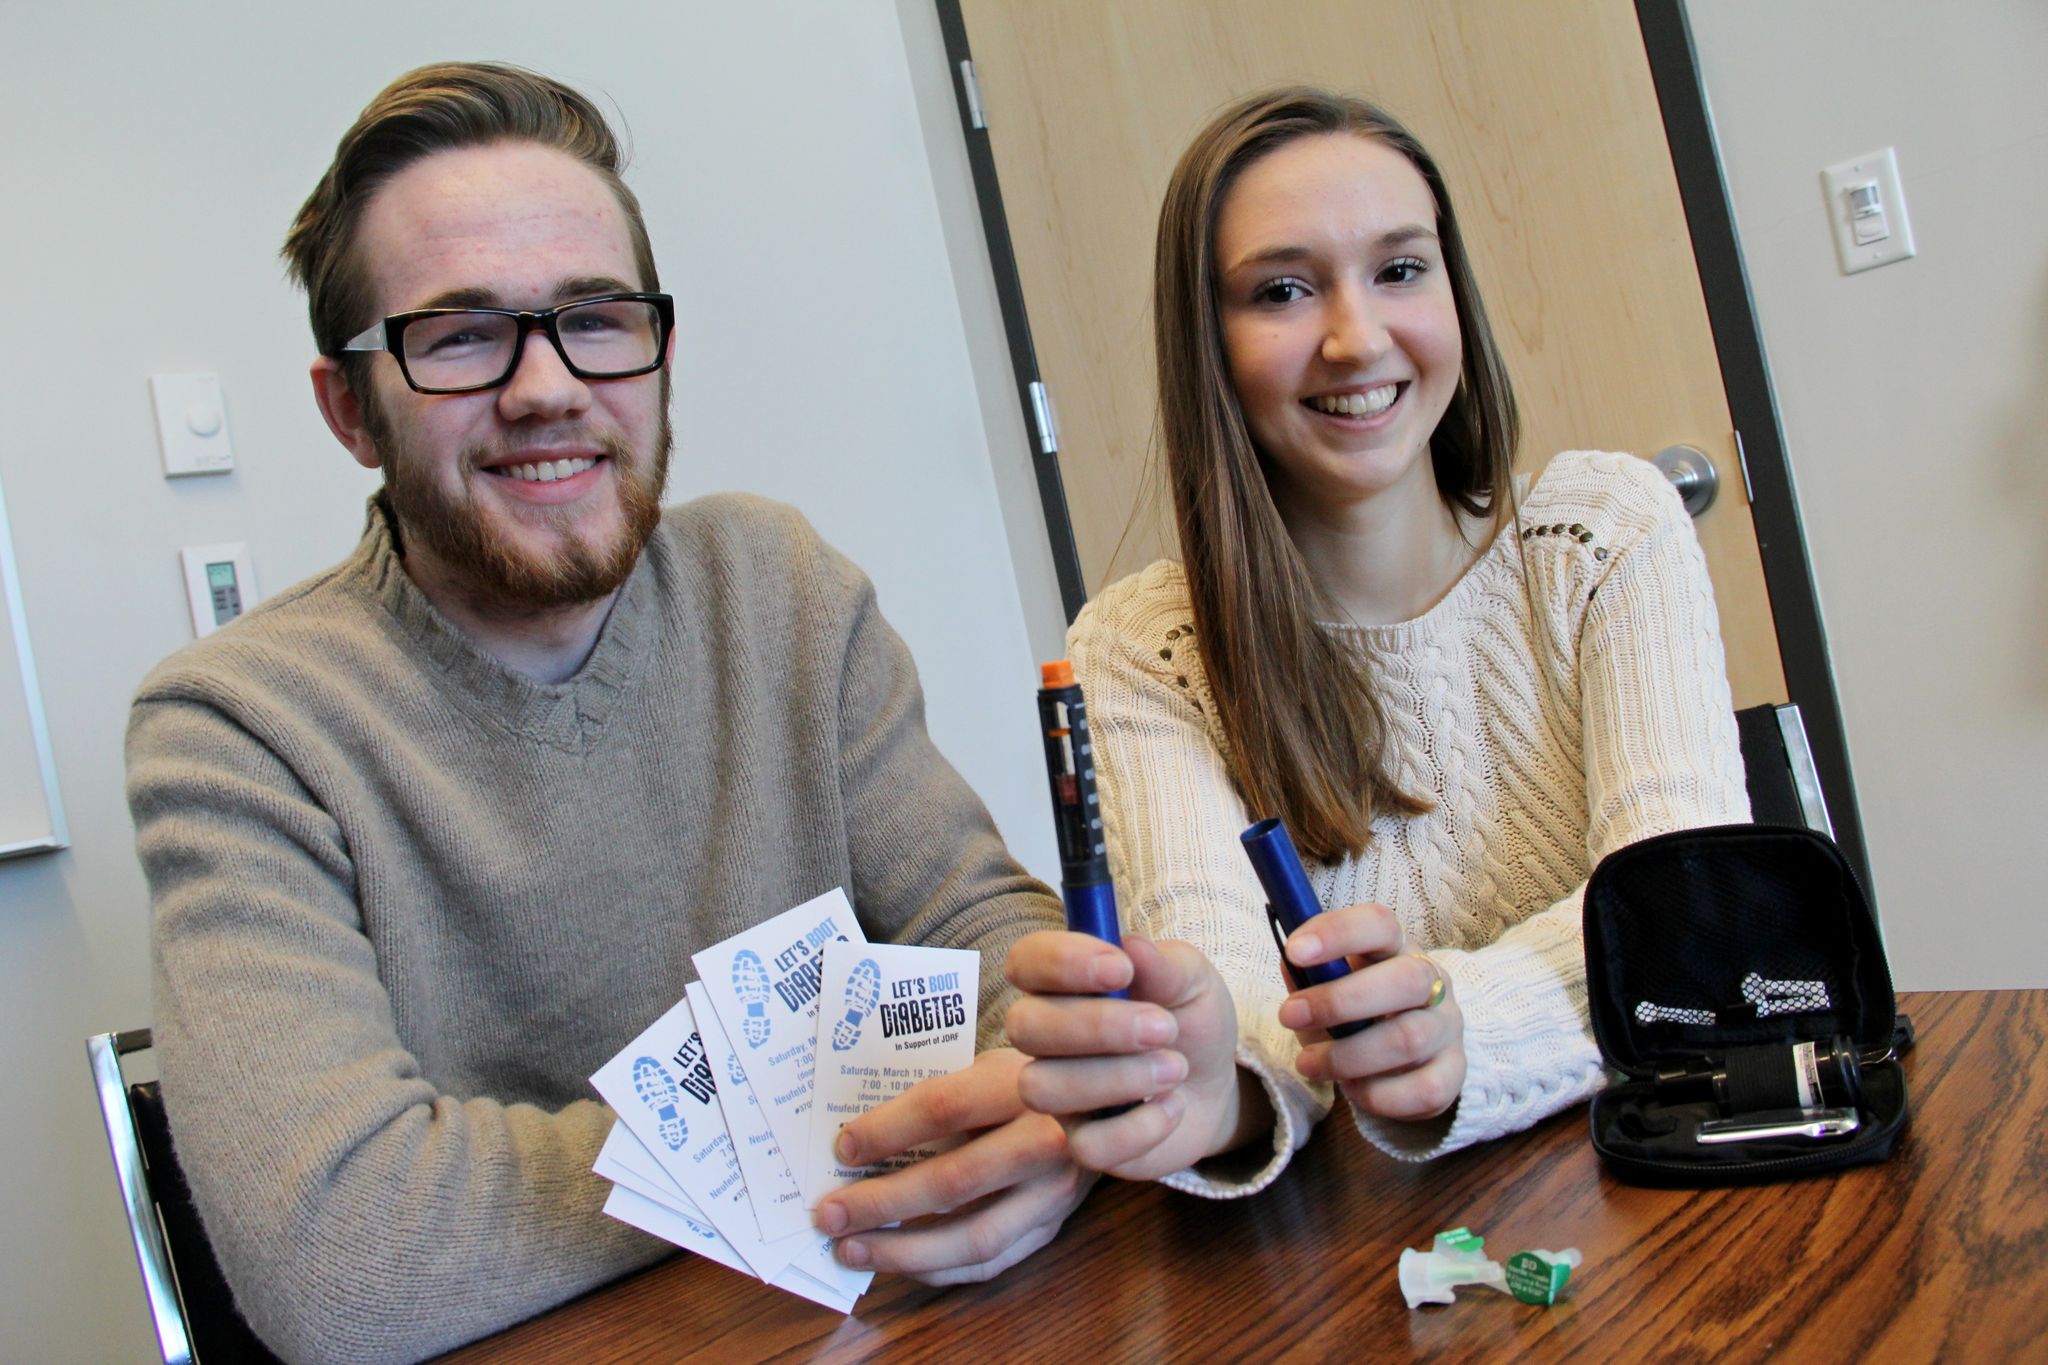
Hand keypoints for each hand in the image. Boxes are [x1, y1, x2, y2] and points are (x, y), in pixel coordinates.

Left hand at [811, 1047, 1091, 1283]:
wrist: (1111, 1103)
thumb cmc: (1030, 1079)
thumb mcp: (990, 1063)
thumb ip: (939, 1095)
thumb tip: (859, 1140)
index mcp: (1021, 1086)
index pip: (944, 1109)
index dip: (887, 1130)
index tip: (842, 1148)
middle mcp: (1045, 1142)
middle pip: (954, 1181)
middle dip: (881, 1203)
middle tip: (827, 1213)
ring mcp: (1053, 1193)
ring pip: (973, 1237)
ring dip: (902, 1251)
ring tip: (849, 1249)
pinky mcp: (1052, 1227)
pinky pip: (990, 1262)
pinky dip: (937, 1270)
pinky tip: (897, 1264)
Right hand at [1004, 930, 1263, 1180]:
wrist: (1215, 1084)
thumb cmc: (1190, 1019)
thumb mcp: (1192, 981)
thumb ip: (1164, 964)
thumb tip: (1132, 945)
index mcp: (1063, 984)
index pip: (1025, 961)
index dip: (1060, 962)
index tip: (1121, 968)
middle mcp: (1047, 1038)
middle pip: (1024, 1027)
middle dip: (1096, 1026)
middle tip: (1165, 1027)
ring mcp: (1059, 1094)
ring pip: (1042, 1089)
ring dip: (1117, 1077)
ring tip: (1177, 1067)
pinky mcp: (1084, 1143)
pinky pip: (1088, 1145)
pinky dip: (1142, 1126)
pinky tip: (1173, 1106)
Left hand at [1278, 904, 1465, 1120]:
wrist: (1408, 1052)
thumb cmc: (1357, 1011)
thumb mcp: (1331, 984)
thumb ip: (1309, 974)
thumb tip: (1290, 963)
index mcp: (1398, 947)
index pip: (1380, 924)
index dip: (1338, 933)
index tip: (1295, 951)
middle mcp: (1433, 981)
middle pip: (1406, 979)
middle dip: (1340, 1000)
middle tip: (1289, 1015)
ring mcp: (1448, 1027)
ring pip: (1409, 1038)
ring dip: (1348, 1055)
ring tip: (1309, 1063)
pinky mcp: (1454, 1073)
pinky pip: (1424, 1090)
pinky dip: (1378, 1094)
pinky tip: (1351, 1089)